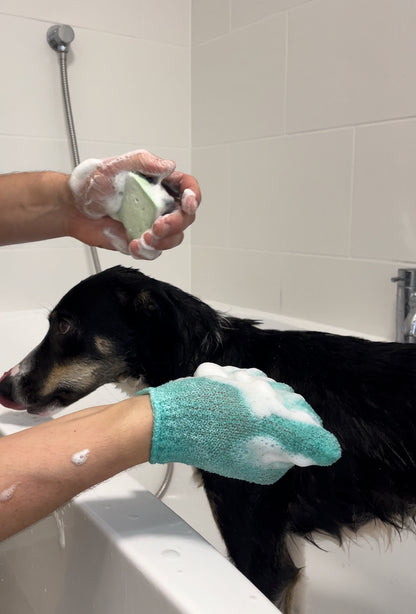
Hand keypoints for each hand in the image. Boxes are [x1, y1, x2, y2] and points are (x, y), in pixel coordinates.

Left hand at [68, 150, 200, 259]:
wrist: (73, 209)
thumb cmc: (92, 184)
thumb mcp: (118, 165)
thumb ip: (145, 162)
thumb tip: (168, 165)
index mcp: (159, 183)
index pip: (187, 188)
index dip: (194, 196)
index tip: (187, 204)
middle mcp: (159, 204)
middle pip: (185, 218)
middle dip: (175, 224)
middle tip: (157, 226)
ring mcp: (151, 224)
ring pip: (174, 238)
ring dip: (162, 241)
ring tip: (142, 238)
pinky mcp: (141, 241)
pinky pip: (154, 251)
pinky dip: (146, 251)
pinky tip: (132, 244)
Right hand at [140, 363, 340, 484]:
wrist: (168, 414)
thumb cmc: (216, 419)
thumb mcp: (269, 426)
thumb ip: (305, 440)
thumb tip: (332, 452)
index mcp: (273, 463)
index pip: (301, 424)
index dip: (286, 405)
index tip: (265, 401)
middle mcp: (258, 451)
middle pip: (280, 406)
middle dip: (264, 392)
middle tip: (243, 393)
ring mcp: (238, 434)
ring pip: (258, 394)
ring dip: (245, 385)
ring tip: (225, 388)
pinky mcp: (221, 418)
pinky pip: (237, 392)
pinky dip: (229, 385)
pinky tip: (216, 386)